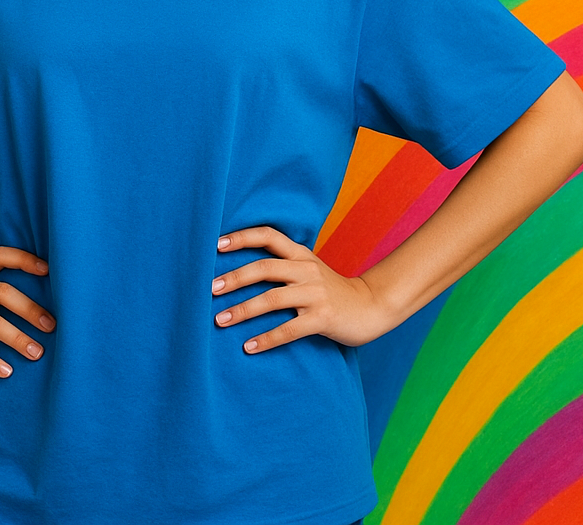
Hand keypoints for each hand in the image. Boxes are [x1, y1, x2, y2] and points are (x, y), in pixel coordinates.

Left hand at [212, 226, 391, 350]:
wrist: (372, 306)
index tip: (215, 244)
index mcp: (300, 254)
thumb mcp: (308, 269)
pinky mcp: (323, 318)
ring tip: (220, 320)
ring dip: (243, 310)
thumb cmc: (331, 289)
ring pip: (272, 299)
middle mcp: (306, 269)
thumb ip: (282, 265)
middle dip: (234, 278)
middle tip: (210, 288)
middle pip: (264, 268)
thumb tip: (240, 268)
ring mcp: (316, 294)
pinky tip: (248, 347)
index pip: (268, 236)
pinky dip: (267, 339)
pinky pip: (290, 329)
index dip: (242, 237)